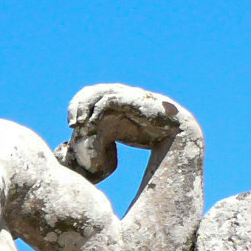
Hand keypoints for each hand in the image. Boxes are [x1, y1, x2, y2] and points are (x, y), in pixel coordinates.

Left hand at [56, 84, 188, 181]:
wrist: (179, 145)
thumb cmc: (150, 150)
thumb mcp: (115, 149)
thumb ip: (96, 151)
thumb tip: (74, 159)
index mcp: (116, 106)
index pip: (88, 95)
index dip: (76, 106)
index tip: (71, 125)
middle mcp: (122, 98)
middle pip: (91, 91)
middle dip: (77, 105)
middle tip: (72, 123)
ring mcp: (130, 97)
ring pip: (99, 93)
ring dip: (85, 107)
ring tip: (80, 124)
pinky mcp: (137, 99)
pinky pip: (110, 99)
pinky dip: (97, 111)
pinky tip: (92, 123)